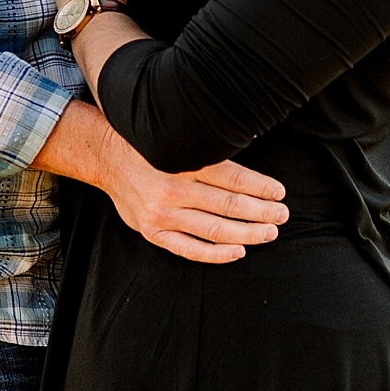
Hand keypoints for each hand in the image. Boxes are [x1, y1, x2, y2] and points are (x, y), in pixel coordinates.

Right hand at [102, 141, 287, 263]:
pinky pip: (190, 249)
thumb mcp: (177, 137)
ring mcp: (162, 214)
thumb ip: (209, 149)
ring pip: (215, 230)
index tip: (279, 193)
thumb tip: (251, 149)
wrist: (106, 156)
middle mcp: (172, 188)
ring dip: (248, 233)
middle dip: (262, 212)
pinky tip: (239, 250)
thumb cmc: (148, 144)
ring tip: (269, 232)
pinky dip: (217, 253)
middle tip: (282, 214)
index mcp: (182, 160)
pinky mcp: (153, 231)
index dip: (261, 188)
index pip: (233, 179)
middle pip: (229, 205)